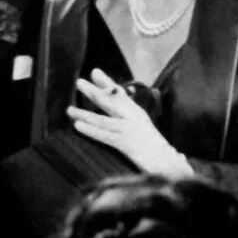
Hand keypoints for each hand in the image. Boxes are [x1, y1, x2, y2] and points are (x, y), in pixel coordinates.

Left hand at [67, 69, 192, 176]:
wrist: (169, 164)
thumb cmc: (154, 148)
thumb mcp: (142, 128)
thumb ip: (130, 116)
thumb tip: (116, 105)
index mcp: (137, 114)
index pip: (120, 95)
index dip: (107, 83)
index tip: (94, 72)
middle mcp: (134, 118)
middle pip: (111, 102)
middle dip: (94, 92)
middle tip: (78, 82)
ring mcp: (130, 130)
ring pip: (104, 120)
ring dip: (85, 114)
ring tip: (69, 110)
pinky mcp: (127, 144)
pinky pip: (105, 136)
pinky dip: (91, 130)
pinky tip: (78, 126)